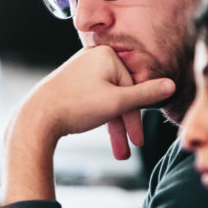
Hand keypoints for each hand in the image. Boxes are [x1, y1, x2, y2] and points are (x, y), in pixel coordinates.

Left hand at [20, 45, 174, 159]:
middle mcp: (93, 58)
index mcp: (106, 54)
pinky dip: (100, 117)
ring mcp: (81, 69)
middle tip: (129, 149)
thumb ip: (146, 95)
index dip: (136, 116)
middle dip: (125, 124)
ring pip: (107, 100)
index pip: (133, 86)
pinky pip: (94, 99)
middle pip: (120, 94)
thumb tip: (170, 85)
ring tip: (119, 153)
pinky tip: (104, 134)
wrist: (36, 117)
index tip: (138, 139)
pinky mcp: (72, 82)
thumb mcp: (117, 102)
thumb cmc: (76, 107)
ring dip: (114, 127)